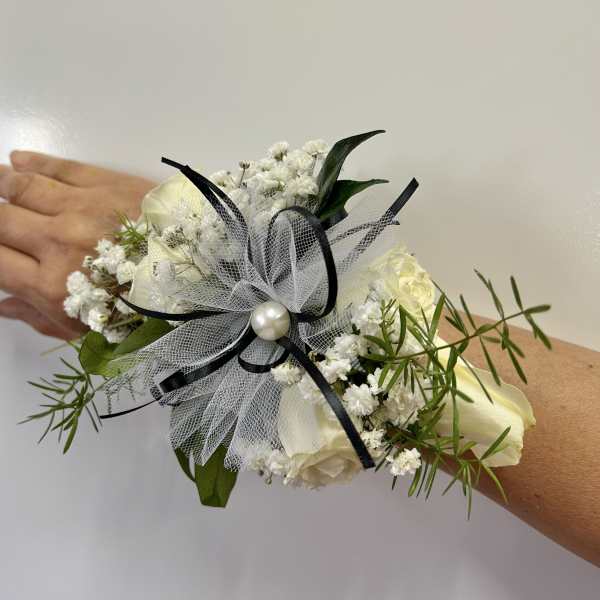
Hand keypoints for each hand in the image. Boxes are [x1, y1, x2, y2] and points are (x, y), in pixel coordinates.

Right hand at [0, 152, 154, 338]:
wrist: (204, 273)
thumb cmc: (151, 311)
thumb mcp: (94, 331)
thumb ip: (43, 318)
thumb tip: (2, 306)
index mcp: (54, 284)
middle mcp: (58, 241)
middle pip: (1, 220)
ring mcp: (82, 208)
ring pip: (23, 187)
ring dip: (1, 182)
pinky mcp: (108, 184)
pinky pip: (62, 168)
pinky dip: (36, 162)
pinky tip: (19, 159)